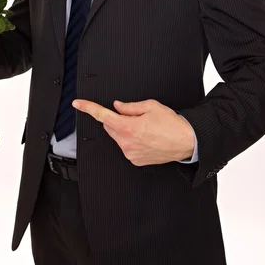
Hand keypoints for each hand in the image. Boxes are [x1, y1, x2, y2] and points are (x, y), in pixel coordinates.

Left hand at [72, 98, 194, 164]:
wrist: (186, 142)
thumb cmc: (171, 123)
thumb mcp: (150, 106)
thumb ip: (129, 106)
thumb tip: (116, 107)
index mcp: (128, 127)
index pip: (102, 116)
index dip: (88, 108)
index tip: (78, 104)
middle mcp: (126, 143)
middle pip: (110, 126)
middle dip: (116, 119)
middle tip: (134, 116)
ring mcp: (130, 154)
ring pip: (117, 137)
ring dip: (124, 130)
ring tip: (145, 128)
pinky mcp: (135, 160)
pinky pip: (125, 146)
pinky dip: (130, 140)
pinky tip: (146, 138)